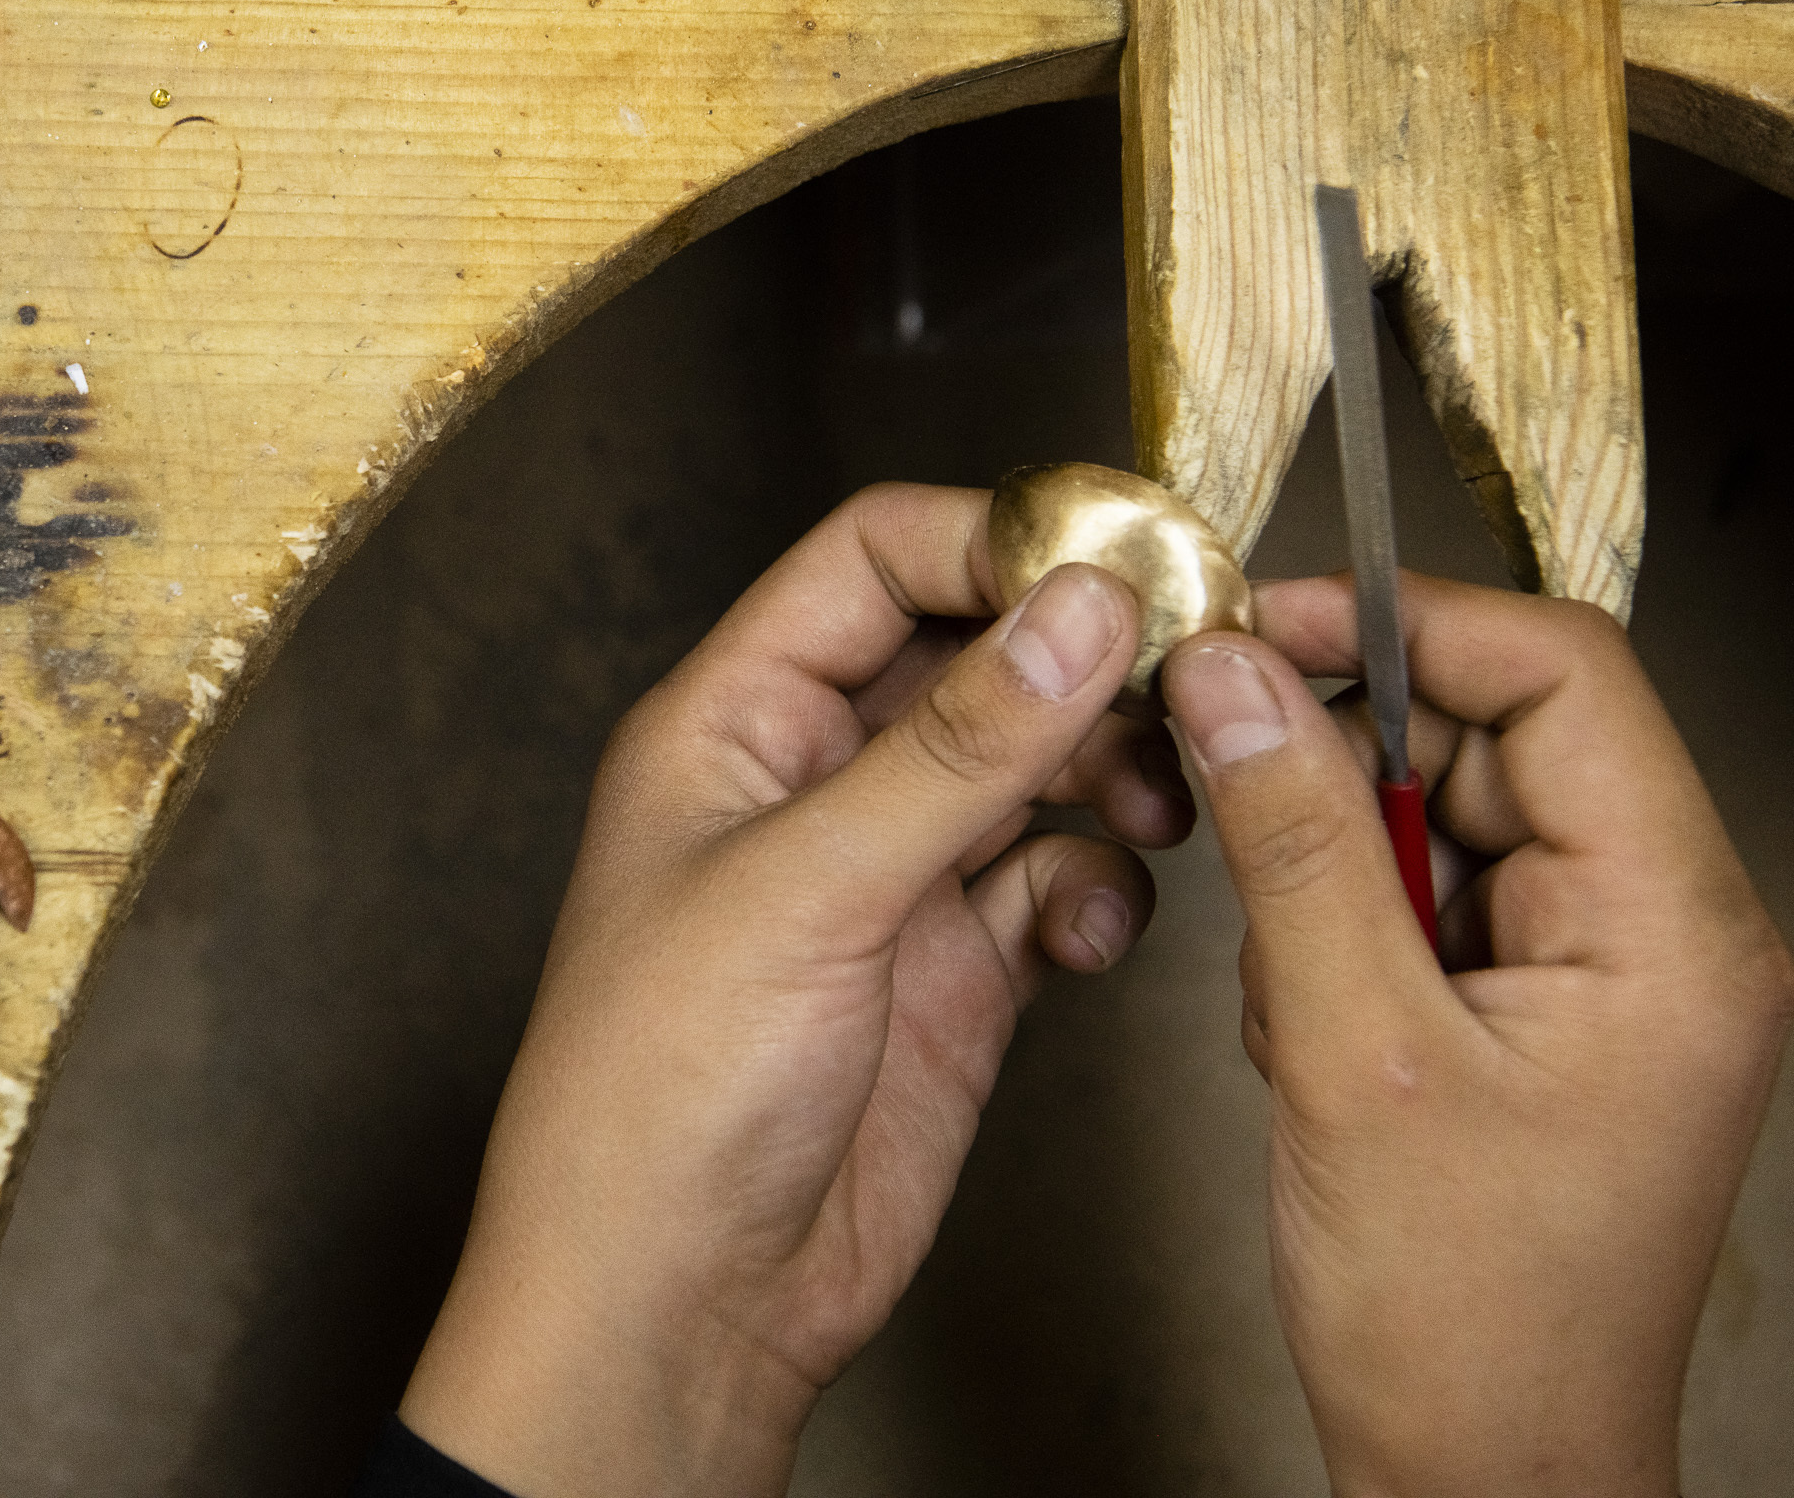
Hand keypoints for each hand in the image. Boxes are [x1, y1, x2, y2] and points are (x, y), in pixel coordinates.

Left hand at [399, 483, 1192, 1495]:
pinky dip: (1097, 891)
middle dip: (1080, 657)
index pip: (871, 559)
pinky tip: (1087, 935)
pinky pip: (1057, 880)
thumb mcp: (804, 891)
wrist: (680, 1299)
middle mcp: (812, 782)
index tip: (1119, 557)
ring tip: (1150, 806)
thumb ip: (952, 750)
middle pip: (974, 653)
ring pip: (1033, 764)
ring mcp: (887, 876)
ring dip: (1108, 771)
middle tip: (1185, 671)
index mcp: (731, 723)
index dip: (995, 541)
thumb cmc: (654, 1097)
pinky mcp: (953, 970)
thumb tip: (1073, 611)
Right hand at [1162, 576, 1793, 1497]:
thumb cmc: (1464, 1317)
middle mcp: (1664, 929)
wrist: (1486, 1475)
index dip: (1404, 626)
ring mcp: (1605, 970)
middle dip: (1349, 764)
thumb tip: (1236, 675)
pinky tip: (1317, 1033)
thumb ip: (1296, 843)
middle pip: (1497, 732)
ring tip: (1300, 1001)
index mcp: (1675, 927)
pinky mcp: (1541, 1007)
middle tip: (1230, 797)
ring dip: (1334, 868)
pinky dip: (1342, 935)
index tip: (1261, 628)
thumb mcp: (1350, 1053)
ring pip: (1444, 809)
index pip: (1562, 675)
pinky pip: (1424, 890)